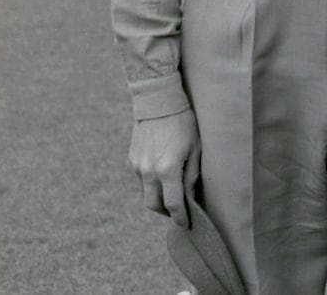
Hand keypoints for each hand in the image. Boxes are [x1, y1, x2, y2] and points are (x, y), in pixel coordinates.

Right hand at [129, 109, 200, 227]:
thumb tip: (190, 198)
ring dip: (158, 197)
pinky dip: (151, 183)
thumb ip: (191, 176)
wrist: (158, 101)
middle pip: (154, 205)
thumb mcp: (195, 148)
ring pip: (146, 193)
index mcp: (167, 170)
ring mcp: (138, 165)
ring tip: (171, 191)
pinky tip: (161, 173)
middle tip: (177, 211)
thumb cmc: (182, 123)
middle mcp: (149, 171)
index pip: (173, 205)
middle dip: (166, 213)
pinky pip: (141, 179)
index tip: (186, 224)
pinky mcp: (132, 159)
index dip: (180, 218)